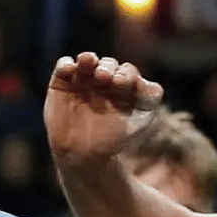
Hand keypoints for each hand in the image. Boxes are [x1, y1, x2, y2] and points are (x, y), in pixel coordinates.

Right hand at [45, 52, 162, 166]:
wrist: (81, 156)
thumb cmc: (111, 141)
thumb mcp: (137, 124)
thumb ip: (148, 103)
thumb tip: (152, 86)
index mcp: (125, 87)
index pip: (130, 74)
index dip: (129, 76)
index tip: (124, 85)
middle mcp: (106, 80)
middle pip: (110, 65)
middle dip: (109, 69)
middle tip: (105, 78)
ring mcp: (84, 79)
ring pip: (88, 61)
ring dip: (89, 60)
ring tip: (88, 61)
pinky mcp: (63, 81)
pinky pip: (64, 66)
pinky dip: (66, 64)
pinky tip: (70, 68)